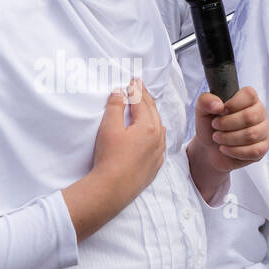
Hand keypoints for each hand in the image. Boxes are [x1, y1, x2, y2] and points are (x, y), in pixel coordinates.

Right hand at [65, 79, 166, 240]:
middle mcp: (157, 138)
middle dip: (146, 98)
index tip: (134, 80)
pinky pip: (159, 143)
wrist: (113, 188)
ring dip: (152, 114)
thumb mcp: (109, 127)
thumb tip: (120, 92)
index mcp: (148, 126)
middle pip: (152, 112)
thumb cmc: (109, 157)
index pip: (142, 102)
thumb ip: (115, 107)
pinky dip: (156, 132)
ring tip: (146, 106)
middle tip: (140, 88)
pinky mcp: (155, 165)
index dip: (137, 90)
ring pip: (158, 127)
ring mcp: (158, 153)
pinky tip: (154, 132)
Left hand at [191, 86, 268, 174]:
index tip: (221, 111)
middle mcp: (259, 113)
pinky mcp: (263, 148)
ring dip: (229, 138)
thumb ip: (205, 101)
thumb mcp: (202, 110)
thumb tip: (218, 105)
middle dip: (227, 123)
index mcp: (248, 100)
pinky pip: (253, 151)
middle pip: (250, 117)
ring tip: (217, 138)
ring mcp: (263, 131)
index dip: (234, 103)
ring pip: (251, 135)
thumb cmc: (210, 126)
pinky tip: (224, 148)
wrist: (209, 148)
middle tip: (215, 126)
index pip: (250, 94)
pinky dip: (234, 151)